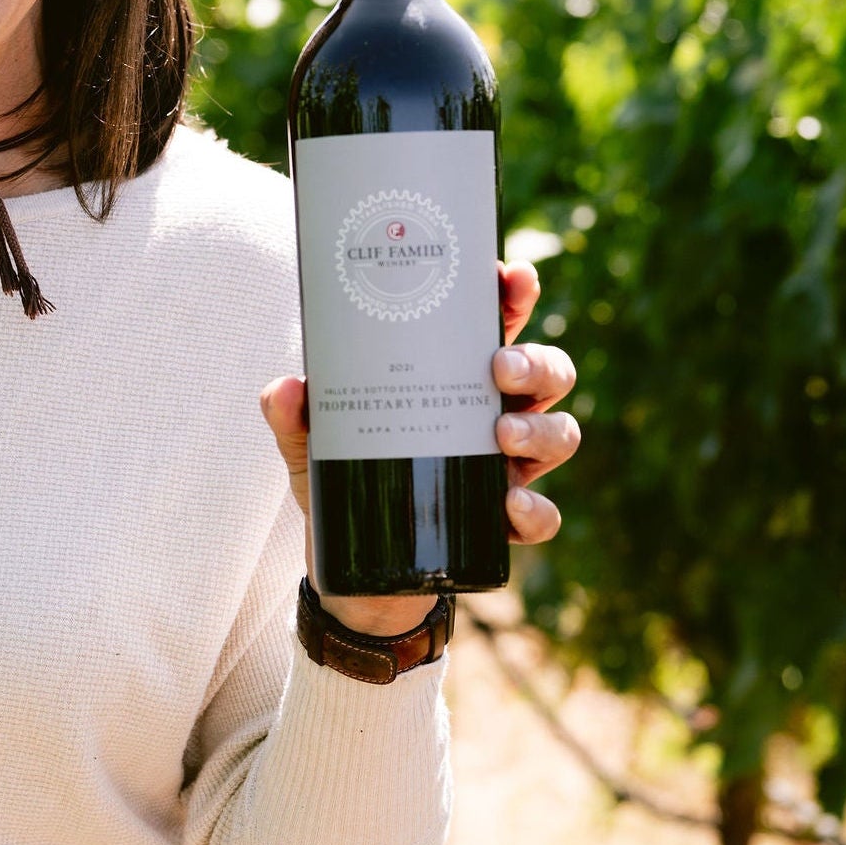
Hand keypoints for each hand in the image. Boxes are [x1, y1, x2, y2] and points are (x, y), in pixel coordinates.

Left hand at [260, 259, 580, 635]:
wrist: (358, 568)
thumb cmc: (346, 477)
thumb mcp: (312, 442)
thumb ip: (294, 414)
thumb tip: (286, 388)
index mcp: (455, 378)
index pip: (496, 326)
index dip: (513, 296)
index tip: (511, 276)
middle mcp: (494, 415)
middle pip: (547, 373)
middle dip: (536, 363)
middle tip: (499, 367)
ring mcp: (508, 469)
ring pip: (560, 435)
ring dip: (540, 430)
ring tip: (501, 435)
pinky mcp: (504, 524)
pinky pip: (543, 516)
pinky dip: (535, 510)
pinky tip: (509, 505)